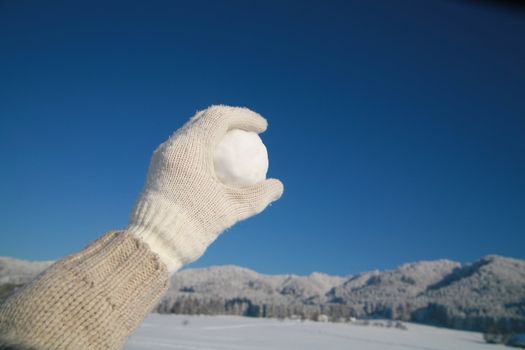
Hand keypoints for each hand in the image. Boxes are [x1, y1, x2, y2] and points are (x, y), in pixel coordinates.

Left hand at [127, 105, 283, 271]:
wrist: (153, 244)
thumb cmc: (192, 226)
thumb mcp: (231, 211)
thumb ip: (258, 196)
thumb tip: (278, 187)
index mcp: (189, 149)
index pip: (219, 117)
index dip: (244, 117)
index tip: (263, 128)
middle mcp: (172, 146)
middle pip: (205, 118)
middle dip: (231, 119)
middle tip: (250, 131)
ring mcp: (163, 156)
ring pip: (193, 130)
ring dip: (216, 131)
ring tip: (235, 143)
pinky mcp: (159, 167)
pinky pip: (184, 146)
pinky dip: (204, 146)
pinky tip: (217, 162)